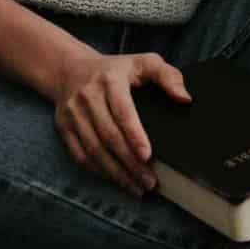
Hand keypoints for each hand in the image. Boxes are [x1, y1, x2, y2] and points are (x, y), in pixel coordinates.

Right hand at [49, 50, 190, 193]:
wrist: (70, 69)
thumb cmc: (115, 69)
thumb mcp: (143, 62)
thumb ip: (167, 76)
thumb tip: (185, 98)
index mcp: (110, 80)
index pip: (122, 111)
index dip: (134, 134)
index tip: (148, 155)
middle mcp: (88, 96)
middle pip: (109, 135)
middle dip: (130, 162)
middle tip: (150, 181)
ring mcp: (73, 113)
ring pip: (94, 149)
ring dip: (116, 172)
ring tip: (137, 186)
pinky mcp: (64, 127)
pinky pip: (80, 155)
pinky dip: (98, 171)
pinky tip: (116, 179)